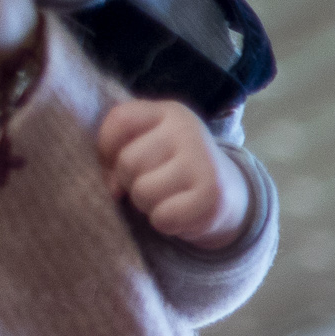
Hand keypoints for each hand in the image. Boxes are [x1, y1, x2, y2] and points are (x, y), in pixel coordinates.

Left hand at [99, 98, 250, 248]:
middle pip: (128, 162)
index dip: (106, 148)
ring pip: (143, 191)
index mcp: (169, 112)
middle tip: (152, 183)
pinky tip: (180, 212)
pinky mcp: (211, 196)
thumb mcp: (149, 143)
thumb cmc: (172, 167)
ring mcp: (203, 163)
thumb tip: (112, 188)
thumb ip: (118, 150)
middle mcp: (188, 131)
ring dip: (146, 204)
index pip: (120, 120)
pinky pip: (163, 217)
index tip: (117, 162)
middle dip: (130, 181)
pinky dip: (165, 223)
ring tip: (165, 198)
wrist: (228, 193)